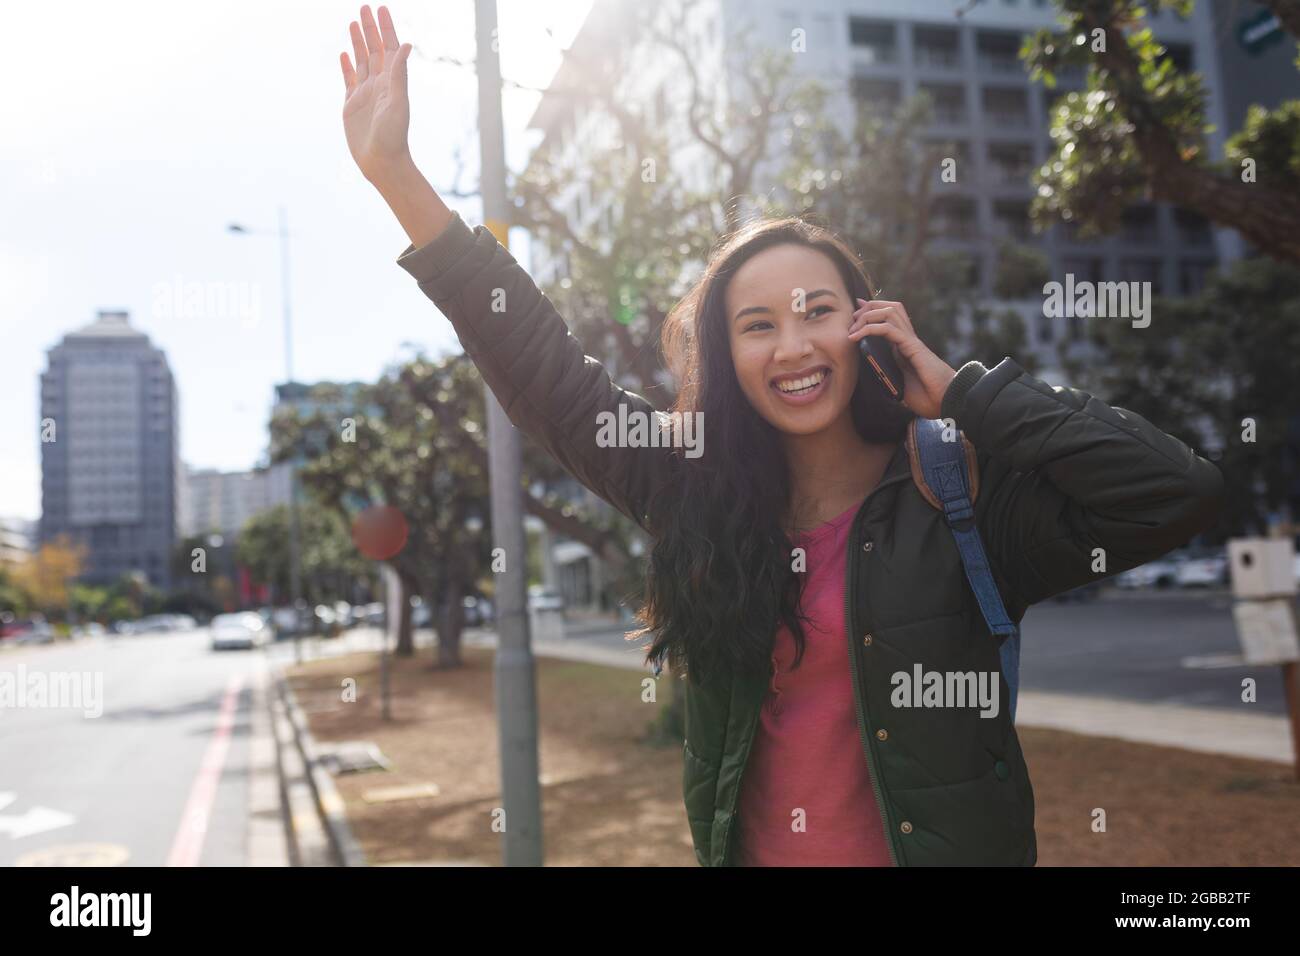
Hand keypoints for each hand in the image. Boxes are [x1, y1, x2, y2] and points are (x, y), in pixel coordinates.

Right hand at [340, 5, 413, 183]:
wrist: (381, 161)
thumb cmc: (393, 135)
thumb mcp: (397, 102)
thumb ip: (399, 73)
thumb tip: (406, 44)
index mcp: (392, 81)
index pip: (389, 47)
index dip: (386, 27)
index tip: (380, 8)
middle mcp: (379, 84)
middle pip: (374, 49)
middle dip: (370, 28)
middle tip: (364, 7)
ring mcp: (365, 93)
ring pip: (361, 60)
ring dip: (358, 42)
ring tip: (353, 23)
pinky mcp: (351, 104)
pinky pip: (349, 79)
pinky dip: (346, 66)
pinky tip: (344, 55)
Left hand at [848, 298, 956, 419]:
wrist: (946, 401)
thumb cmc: (926, 397)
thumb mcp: (898, 385)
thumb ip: (885, 376)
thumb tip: (869, 376)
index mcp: (903, 345)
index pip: (889, 318)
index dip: (871, 311)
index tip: (854, 316)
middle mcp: (908, 339)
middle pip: (889, 308)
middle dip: (868, 308)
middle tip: (852, 320)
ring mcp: (911, 341)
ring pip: (889, 312)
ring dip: (867, 315)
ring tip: (853, 328)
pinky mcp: (912, 347)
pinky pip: (889, 329)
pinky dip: (870, 328)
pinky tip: (857, 337)